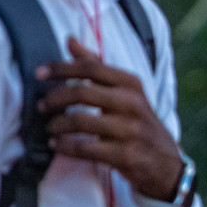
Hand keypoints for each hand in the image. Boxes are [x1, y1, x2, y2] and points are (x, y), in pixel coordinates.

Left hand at [39, 37, 183, 201]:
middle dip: (55, 98)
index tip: (40, 73)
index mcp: (131, 84)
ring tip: (50, 127)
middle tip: (42, 106)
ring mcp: (130, 130)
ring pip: (80, 121)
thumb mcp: (126, 93)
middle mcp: (132, 104)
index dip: (61, 68)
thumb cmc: (139, 125)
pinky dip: (65, 147)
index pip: (90, 68)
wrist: (167, 165)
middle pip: (82, 92)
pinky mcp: (125, 155)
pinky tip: (57, 146)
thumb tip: (70, 41)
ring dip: (57, 124)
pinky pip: (85, 149)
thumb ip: (98, 67)